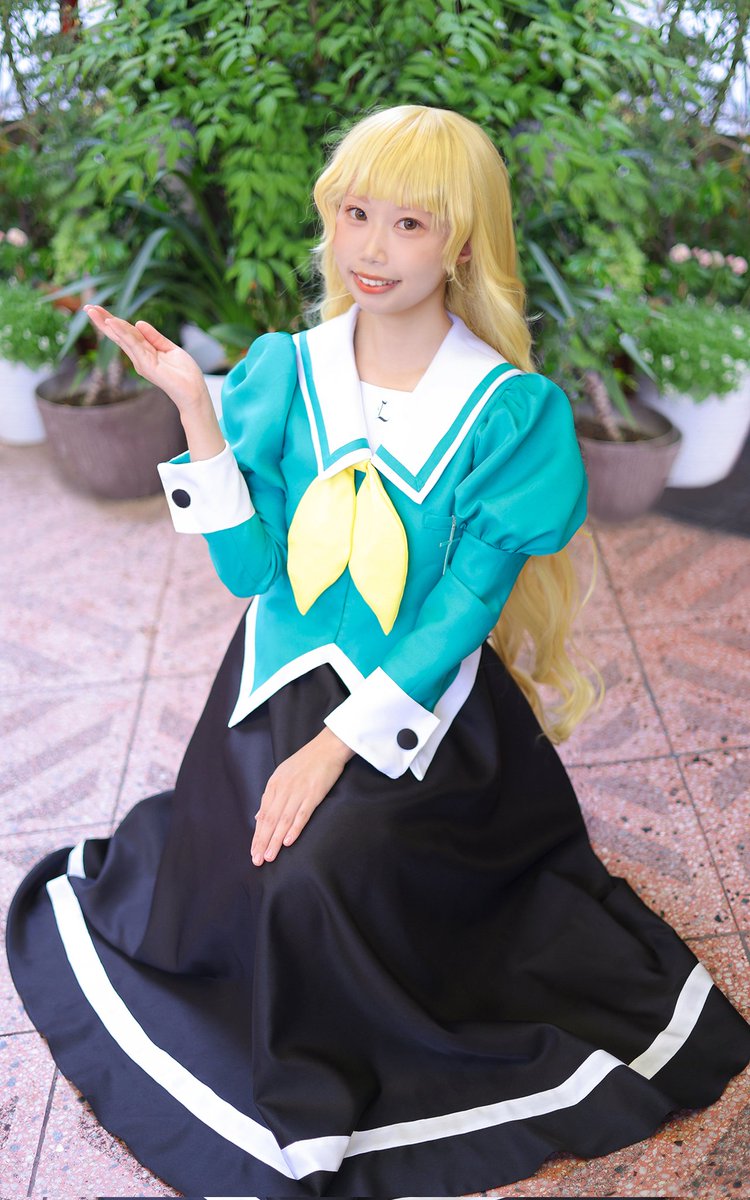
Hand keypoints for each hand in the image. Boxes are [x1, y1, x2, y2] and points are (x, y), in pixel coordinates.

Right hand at [83, 304, 210, 413]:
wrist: (194, 390)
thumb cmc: (184, 373)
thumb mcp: (170, 349)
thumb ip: (155, 337)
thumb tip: (139, 322)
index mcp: (144, 352)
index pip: (126, 333)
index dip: (113, 321)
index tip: (99, 309)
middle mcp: (139, 357)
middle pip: (118, 335)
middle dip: (102, 321)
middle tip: (87, 307)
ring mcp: (141, 361)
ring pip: (122, 337)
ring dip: (107, 324)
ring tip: (93, 311)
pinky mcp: (146, 365)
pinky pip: (133, 345)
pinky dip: (122, 333)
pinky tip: (112, 323)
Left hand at [251, 728, 354, 866]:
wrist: (327, 747)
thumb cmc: (306, 761)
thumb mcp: (282, 775)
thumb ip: (271, 797)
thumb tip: (258, 816)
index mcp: (274, 785)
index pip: (263, 815)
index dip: (257, 835)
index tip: (253, 851)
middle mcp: (283, 789)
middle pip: (270, 820)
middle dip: (262, 842)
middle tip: (257, 860)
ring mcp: (298, 792)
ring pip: (283, 820)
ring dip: (275, 840)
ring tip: (269, 857)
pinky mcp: (313, 794)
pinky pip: (302, 814)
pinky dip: (294, 828)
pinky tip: (287, 842)